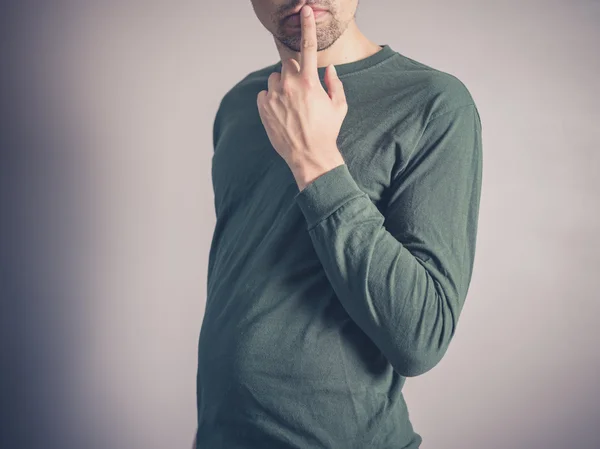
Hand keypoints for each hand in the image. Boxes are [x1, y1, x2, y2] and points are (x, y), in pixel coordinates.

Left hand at [256, 5, 347, 190]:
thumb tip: (329, 69)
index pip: (308, 47)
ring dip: (282, 85)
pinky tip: (282, 113)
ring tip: (292, 105)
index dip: (308, 26)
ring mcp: (274, 97)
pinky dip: (271, 99)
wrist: (309, 156)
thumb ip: (334, 83)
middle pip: (288, 64)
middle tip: (303, 92)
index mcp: (309, 83)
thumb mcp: (339, 106)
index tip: (305, 10)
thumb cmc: (327, 131)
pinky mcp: (263, 108)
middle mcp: (289, 86)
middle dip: (295, 73)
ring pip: (275, 78)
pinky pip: (264, 93)